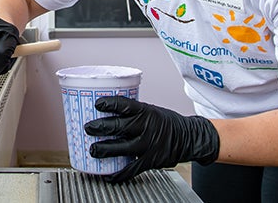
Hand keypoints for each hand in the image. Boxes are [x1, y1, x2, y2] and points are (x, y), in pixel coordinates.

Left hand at [84, 96, 219, 182]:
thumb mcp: (151, 111)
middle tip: (88, 127)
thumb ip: (133, 113)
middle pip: (120, 126)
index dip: (110, 103)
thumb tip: (108, 113)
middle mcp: (147, 127)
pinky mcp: (151, 161)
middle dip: (101, 127)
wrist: (189, 137)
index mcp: (146, 111)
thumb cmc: (166, 122)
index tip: (97, 103)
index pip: (125, 105)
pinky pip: (132, 169)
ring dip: (105, 149)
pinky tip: (108, 175)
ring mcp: (149, 145)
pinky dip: (118, 174)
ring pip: (123, 147)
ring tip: (93, 150)